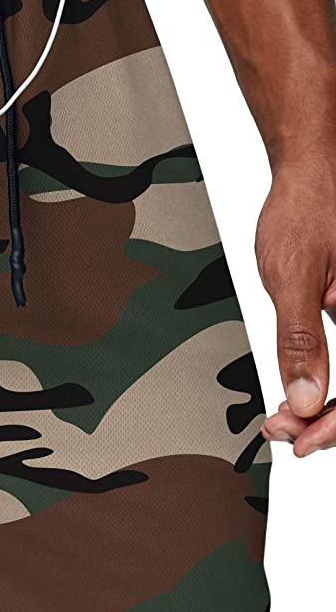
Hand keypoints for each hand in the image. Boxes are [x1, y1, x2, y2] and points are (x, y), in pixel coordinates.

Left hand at [256, 158, 335, 455]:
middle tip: (285, 430)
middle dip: (327, 421)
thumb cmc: (306, 209)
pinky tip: (300, 391)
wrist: (310, 172)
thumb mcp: (292, 279)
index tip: (302, 439)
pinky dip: (326, 382)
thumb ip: (300, 341)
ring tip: (286, 416)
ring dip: (325, 406)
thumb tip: (305, 397)